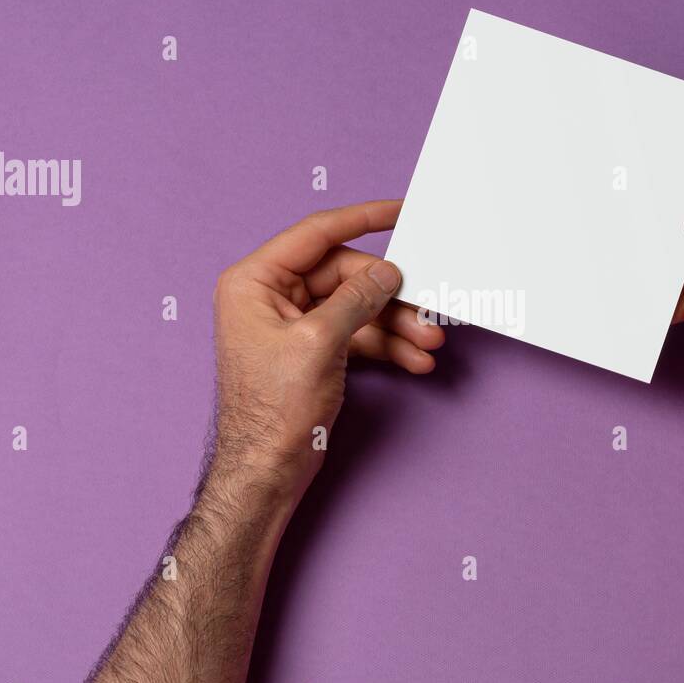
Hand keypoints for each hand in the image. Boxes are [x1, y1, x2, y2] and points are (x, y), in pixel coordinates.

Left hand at [207, 199, 442, 507]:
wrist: (266, 472)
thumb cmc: (272, 413)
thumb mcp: (320, 344)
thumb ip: (356, 300)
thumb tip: (388, 272)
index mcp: (254, 281)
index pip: (317, 234)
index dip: (363, 218)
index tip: (400, 209)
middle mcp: (270, 296)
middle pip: (346, 276)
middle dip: (390, 296)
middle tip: (428, 312)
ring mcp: (292, 324)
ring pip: (357, 307)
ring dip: (395, 325)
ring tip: (428, 343)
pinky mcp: (311, 350)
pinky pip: (356, 334)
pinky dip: (385, 345)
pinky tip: (414, 359)